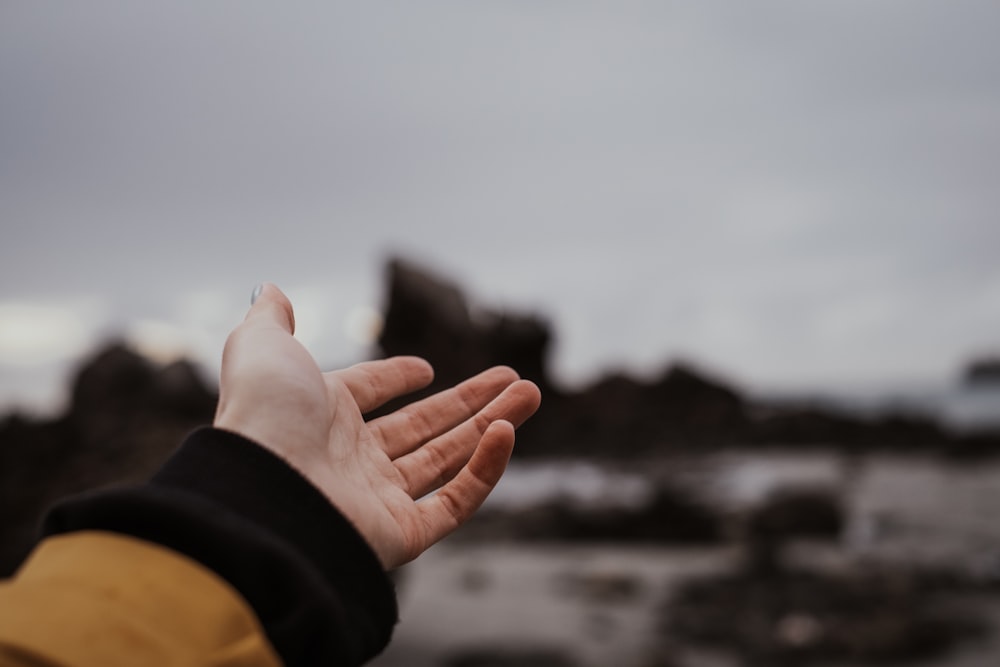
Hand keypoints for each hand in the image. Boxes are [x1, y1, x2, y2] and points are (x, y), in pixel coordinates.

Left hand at [213, 284, 540, 567]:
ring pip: (449, 460)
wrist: (262, 494)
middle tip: (515, 379)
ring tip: (531, 393)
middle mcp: (351, 459)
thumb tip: (272, 289)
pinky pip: (454, 503)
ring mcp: (377, 499)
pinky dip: (485, 469)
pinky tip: (507, 432)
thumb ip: (271, 319)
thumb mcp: (262, 348)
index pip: (368, 395)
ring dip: (493, 425)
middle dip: (470, 401)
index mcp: (321, 416)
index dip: (396, 379)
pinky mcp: (400, 535)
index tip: (426, 368)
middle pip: (424, 427)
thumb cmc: (263, 417)